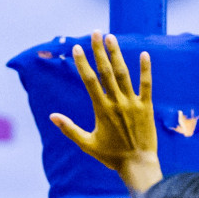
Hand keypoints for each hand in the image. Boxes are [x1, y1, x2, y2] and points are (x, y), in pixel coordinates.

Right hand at [51, 32, 162, 195]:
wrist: (137, 164)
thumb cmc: (111, 156)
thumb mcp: (87, 144)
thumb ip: (69, 129)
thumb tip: (52, 117)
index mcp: (101, 110)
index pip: (90, 81)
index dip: (83, 63)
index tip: (78, 48)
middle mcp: (117, 103)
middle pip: (106, 71)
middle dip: (100, 51)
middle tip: (96, 32)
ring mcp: (133, 103)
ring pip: (124, 74)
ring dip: (117, 54)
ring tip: (112, 38)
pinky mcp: (146, 107)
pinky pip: (146, 84)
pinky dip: (145, 69)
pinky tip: (143, 54)